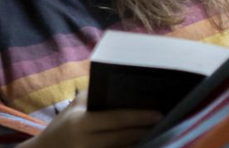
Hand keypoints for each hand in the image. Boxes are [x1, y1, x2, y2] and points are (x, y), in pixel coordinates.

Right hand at [20, 90, 162, 147]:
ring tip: (159, 133)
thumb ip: (94, 96)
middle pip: (123, 137)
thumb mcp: (74, 107)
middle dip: (145, 130)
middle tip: (165, 122)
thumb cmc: (62, 126)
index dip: (139, 117)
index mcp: (81, 123)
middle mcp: (85, 142)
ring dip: (141, 142)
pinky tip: (143, 144)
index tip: (158, 114)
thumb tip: (122, 87)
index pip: (116, 119)